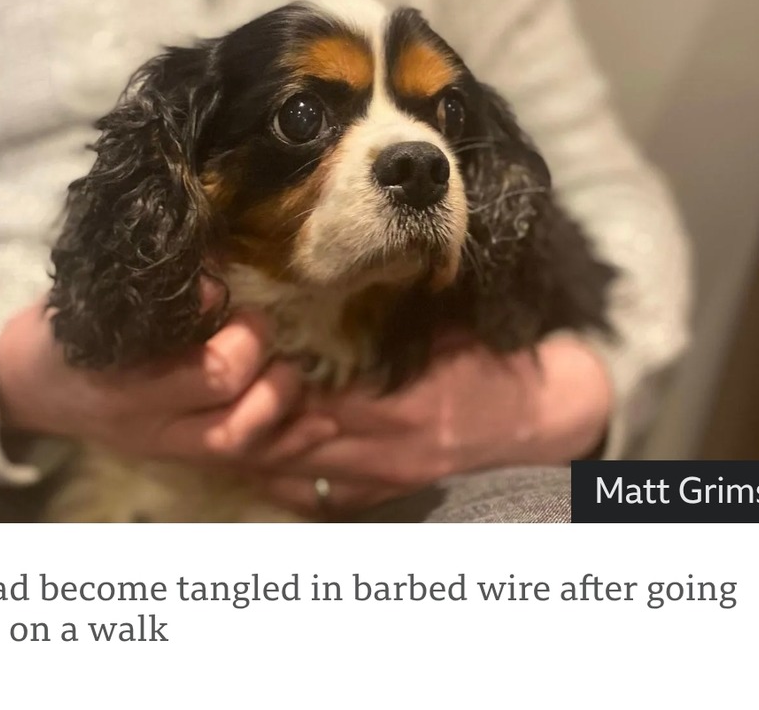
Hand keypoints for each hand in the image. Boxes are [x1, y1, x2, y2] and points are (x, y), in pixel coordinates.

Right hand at [0, 298, 335, 466]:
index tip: (222, 287)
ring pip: (239, 440)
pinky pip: (247, 462)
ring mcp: (168, 444)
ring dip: (282, 404)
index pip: (197, 363)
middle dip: (258, 358)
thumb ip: (146, 287)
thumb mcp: (88, 302)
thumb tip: (214, 261)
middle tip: (263, 323)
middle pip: (224, 401)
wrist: (28, 390)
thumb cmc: (61, 331)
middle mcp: (148, 419)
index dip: (227, 326)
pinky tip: (322, 423)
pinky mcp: (185, 455)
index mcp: (121, 375)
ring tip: (296, 371)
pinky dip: (290, 444)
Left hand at [248, 333, 612, 514]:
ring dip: (253, 439)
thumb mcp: (447, 321)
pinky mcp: (379, 494)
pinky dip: (276, 471)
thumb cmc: (492, 357)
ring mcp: (380, 479)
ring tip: (217, 405)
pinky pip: (311, 494)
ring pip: (291, 470)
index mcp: (400, 403)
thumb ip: (392, 305)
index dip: (268, 370)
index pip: (312, 395)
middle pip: (288, 440)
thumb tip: (341, 264)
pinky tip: (251, 447)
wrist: (542, 419)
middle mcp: (382, 451)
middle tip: (215, 370)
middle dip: (246, 407)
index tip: (242, 336)